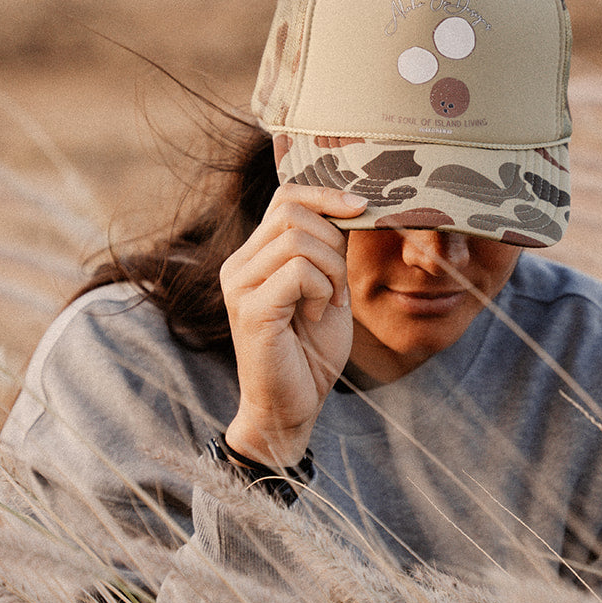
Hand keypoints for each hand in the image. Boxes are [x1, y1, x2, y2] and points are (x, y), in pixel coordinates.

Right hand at [219, 185, 366, 466]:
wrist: (292, 407)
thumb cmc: (311, 353)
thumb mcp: (329, 289)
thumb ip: (331, 251)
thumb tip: (353, 206)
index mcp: (254, 256)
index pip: (286, 197)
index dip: (326, 194)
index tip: (362, 209)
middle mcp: (239, 265)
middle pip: (292, 211)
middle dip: (334, 242)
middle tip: (338, 286)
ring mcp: (239, 286)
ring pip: (298, 239)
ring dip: (331, 270)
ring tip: (328, 303)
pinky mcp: (250, 309)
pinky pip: (298, 271)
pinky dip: (321, 290)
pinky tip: (316, 315)